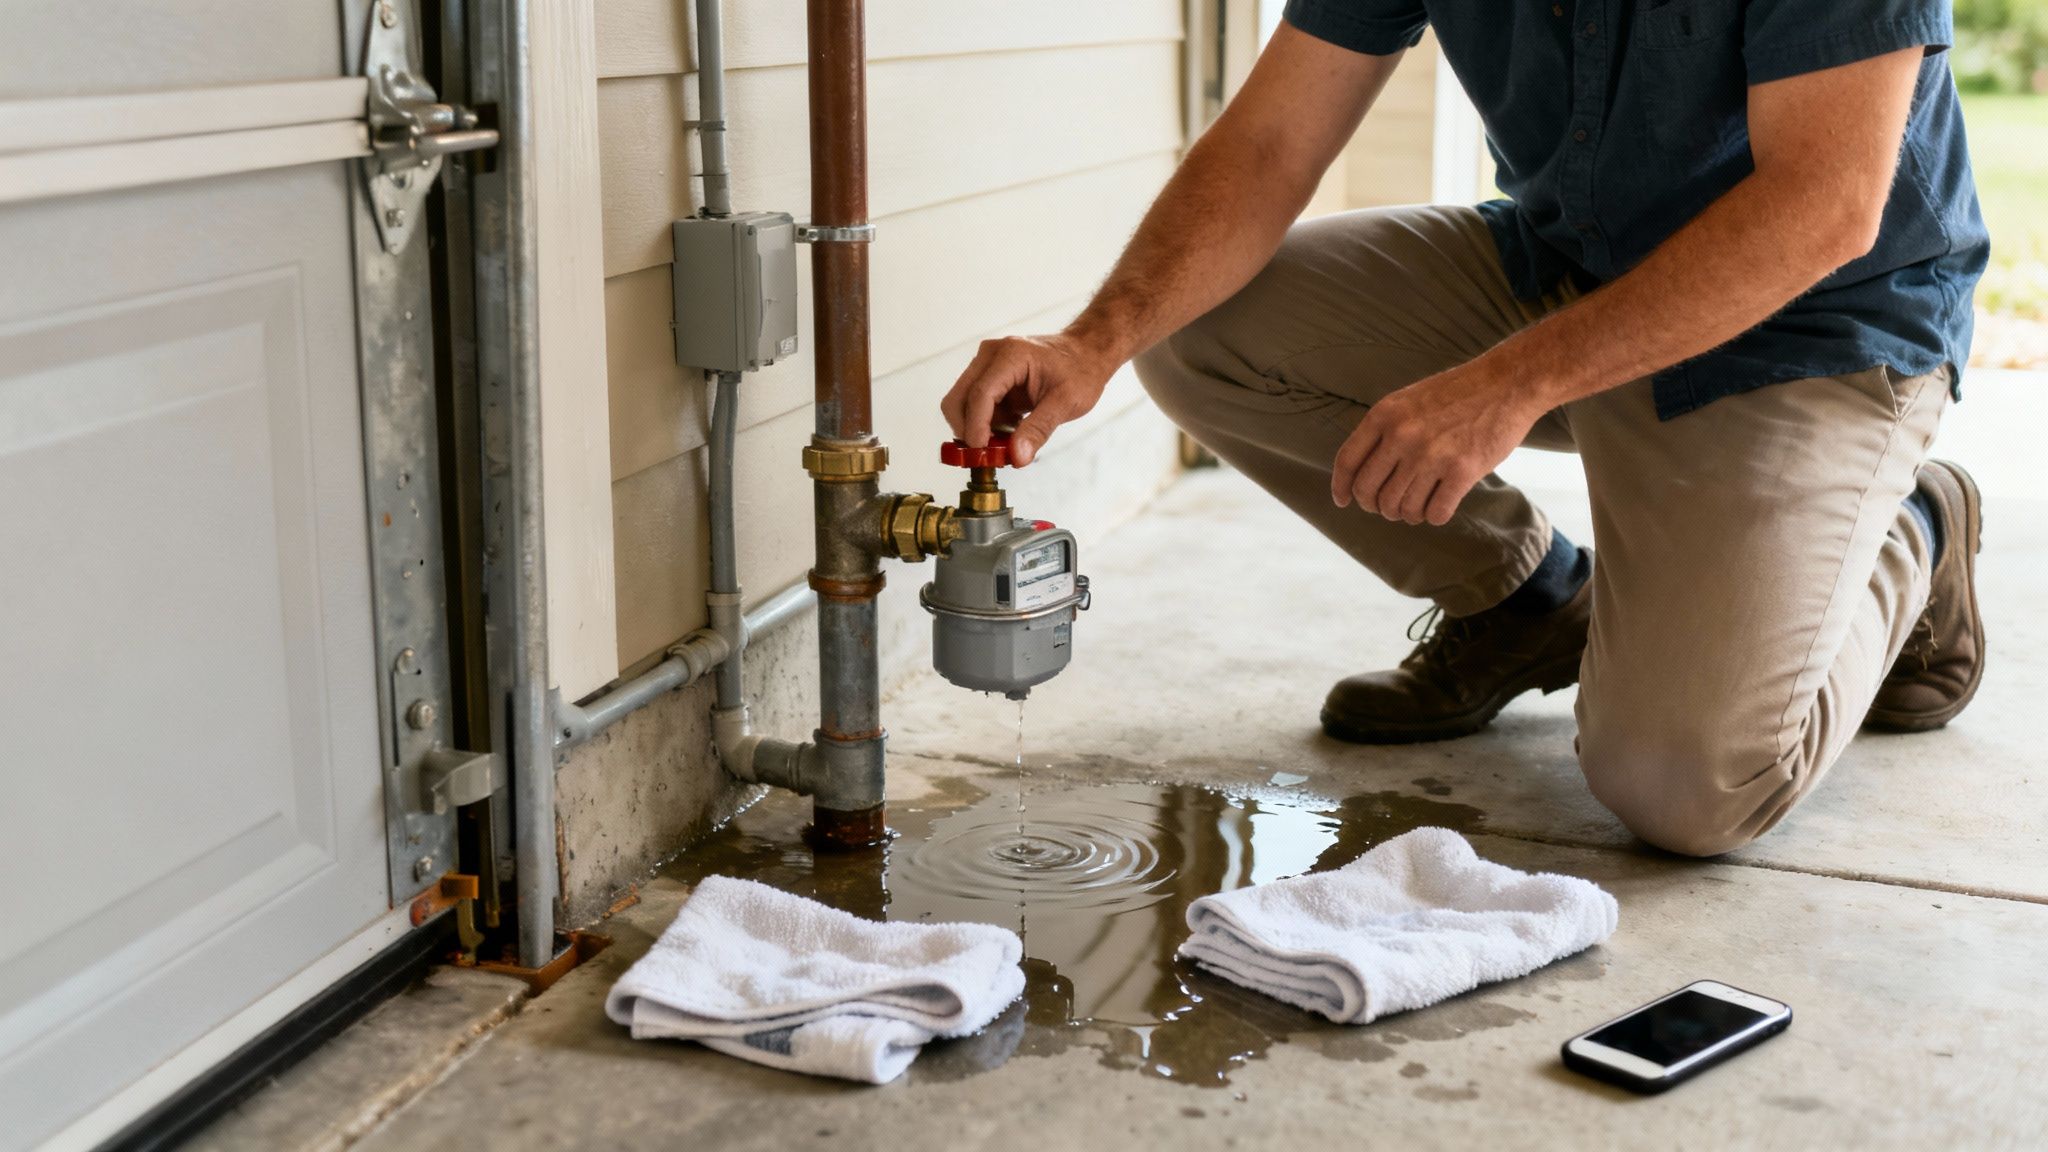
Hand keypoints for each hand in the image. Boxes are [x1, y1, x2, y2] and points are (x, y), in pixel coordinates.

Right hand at [941, 332, 1113, 465]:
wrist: (1085, 354)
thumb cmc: (1080, 371)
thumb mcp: (1066, 403)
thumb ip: (1039, 429)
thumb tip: (1017, 457)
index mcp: (1011, 355)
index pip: (981, 394)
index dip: (976, 427)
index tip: (980, 454)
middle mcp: (991, 355)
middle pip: (958, 399)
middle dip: (968, 430)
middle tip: (989, 455)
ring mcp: (986, 365)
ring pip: (962, 405)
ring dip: (978, 429)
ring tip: (1009, 441)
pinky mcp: (988, 377)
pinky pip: (974, 407)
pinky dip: (986, 425)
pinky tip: (1012, 429)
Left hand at [1330, 363, 1543, 525]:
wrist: (1508, 382)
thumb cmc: (1458, 394)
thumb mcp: (1408, 401)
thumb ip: (1383, 431)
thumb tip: (1360, 475)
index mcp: (1385, 415)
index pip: (1347, 463)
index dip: (1341, 488)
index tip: (1344, 501)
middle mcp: (1402, 436)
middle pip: (1369, 493)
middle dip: (1377, 506)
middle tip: (1392, 506)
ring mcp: (1431, 455)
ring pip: (1401, 508)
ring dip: (1408, 514)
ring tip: (1419, 505)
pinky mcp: (1462, 471)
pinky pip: (1434, 513)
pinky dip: (1434, 516)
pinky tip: (1440, 505)